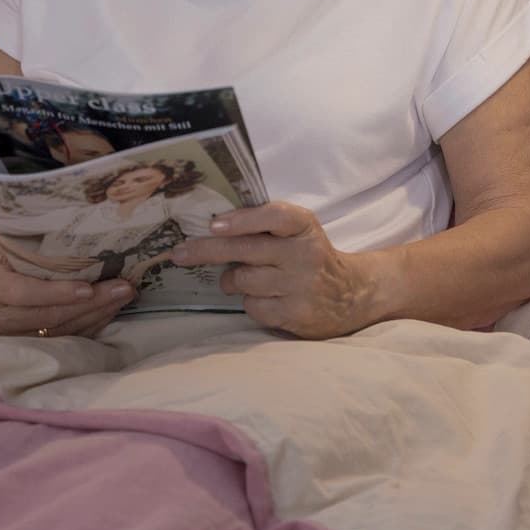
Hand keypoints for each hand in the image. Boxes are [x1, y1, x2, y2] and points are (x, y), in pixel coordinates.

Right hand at [0, 242, 132, 337]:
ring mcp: (8, 339)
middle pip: (49, 316)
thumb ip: (30, 247)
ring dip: (95, 316)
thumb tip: (75, 227)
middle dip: (91, 303)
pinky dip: (87, 328)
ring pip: (59, 332)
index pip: (26, 293)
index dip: (58, 292)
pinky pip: (60, 342)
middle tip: (123, 288)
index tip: (88, 287)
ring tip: (122, 298)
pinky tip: (107, 313)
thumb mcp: (3, 251)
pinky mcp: (22, 350)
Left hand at [171, 202, 381, 338]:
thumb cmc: (310, 256)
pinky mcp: (295, 314)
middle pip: (247, 249)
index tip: (214, 224)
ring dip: (232, 280)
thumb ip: (265, 225)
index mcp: (305, 227)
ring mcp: (301, 286)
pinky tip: (264, 297)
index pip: (275, 216)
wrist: (350, 295)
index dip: (243, 219)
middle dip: (207, 250)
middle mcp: (305, 254)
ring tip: (241, 278)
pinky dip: (250, 302)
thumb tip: (211, 226)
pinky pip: (253, 307)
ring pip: (243, 280)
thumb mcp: (299, 232)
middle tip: (178, 253)